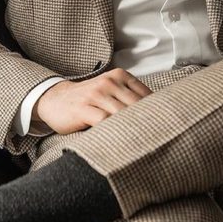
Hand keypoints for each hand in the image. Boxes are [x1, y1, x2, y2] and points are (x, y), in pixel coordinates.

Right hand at [33, 69, 151, 134]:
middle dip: (149, 122)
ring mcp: (96, 94)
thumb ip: (129, 98)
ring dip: (134, 129)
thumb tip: (157, 115)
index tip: (167, 127)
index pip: (146, 94)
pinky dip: (114, 131)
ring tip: (145, 145)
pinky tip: (122, 142)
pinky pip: (104, 121)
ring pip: (123, 113)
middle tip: (161, 139)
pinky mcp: (83, 108)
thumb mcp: (110, 92)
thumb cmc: (88, 100)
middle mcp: (109, 82)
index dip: (157, 112)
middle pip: (137, 105)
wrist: (55, 99)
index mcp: (119, 76)